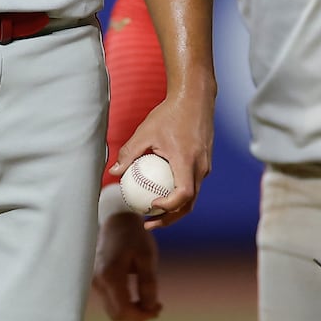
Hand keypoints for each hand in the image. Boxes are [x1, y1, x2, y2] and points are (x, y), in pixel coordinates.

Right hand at [93, 211, 162, 320]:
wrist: (116, 217)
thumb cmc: (134, 234)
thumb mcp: (147, 257)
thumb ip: (148, 284)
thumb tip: (150, 308)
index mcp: (110, 275)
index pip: (123, 311)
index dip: (142, 316)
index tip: (159, 309)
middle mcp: (98, 280)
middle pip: (116, 314)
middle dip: (137, 316)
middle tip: (156, 307)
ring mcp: (95, 279)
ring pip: (113, 309)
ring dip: (132, 310)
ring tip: (150, 300)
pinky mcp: (97, 278)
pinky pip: (111, 299)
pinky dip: (125, 303)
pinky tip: (138, 294)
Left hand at [110, 92, 213, 227]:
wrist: (195, 98)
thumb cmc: (169, 113)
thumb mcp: (145, 132)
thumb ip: (129, 152)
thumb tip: (114, 172)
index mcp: (187, 162)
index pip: (183, 195)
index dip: (168, 207)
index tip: (150, 208)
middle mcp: (201, 167)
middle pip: (189, 203)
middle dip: (171, 218)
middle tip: (149, 223)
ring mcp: (206, 165)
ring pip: (193, 195)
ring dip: (176, 207)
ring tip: (154, 212)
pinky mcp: (205, 161)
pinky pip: (193, 183)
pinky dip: (180, 192)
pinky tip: (162, 189)